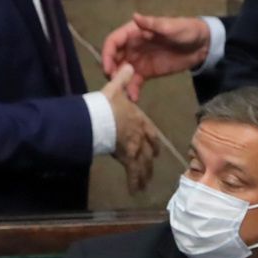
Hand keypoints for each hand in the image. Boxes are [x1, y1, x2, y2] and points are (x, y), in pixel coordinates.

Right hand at [100, 13, 210, 99]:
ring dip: (120, 83)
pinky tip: (134, 98)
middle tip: (115, 84)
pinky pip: (134, 83)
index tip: (108, 68)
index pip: (113, 42)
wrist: (202, 45)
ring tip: (124, 94)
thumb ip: (152, 24)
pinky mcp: (145, 73)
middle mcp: (131, 47)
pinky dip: (131, 90)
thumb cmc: (186, 30)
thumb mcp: (170, 26)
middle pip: (113, 60)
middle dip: (111, 72)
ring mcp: (137, 61)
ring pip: (121, 73)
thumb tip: (135, 16)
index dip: (107, 54)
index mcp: (134, 33)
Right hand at [103, 64, 158, 193]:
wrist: (101, 116)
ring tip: (145, 185)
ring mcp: (134, 147)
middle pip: (148, 150)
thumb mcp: (115, 88)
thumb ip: (123, 78)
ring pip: (143, 164)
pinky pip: (132, 173)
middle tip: (151, 168)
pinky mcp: (126, 157)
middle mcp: (139, 135)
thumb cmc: (107, 103)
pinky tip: (135, 193)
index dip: (153, 142)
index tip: (156, 149)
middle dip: (150, 160)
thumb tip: (127, 65)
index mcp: (139, 120)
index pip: (150, 133)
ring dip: (144, 175)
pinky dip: (134, 183)